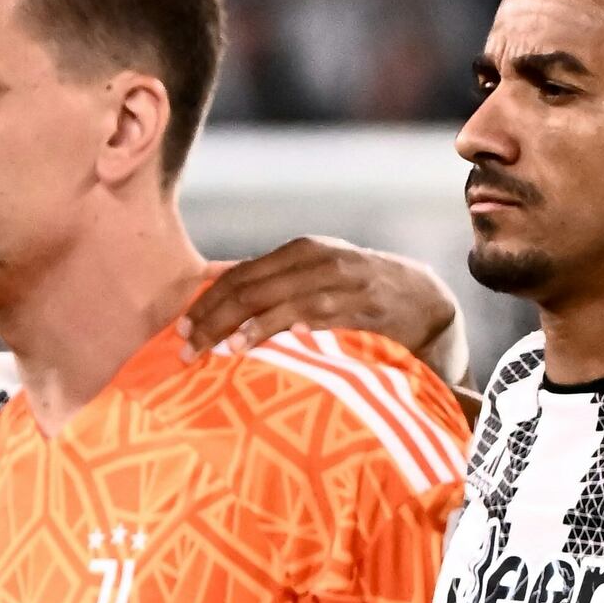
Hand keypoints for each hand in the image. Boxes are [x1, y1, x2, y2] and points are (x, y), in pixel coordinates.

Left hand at [188, 238, 463, 382]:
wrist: (425, 300)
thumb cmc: (361, 295)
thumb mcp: (315, 279)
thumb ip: (273, 285)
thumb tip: (216, 291)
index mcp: (299, 252)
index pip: (238, 275)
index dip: (204, 303)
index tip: (178, 332)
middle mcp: (315, 260)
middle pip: (248, 288)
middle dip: (211, 319)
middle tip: (184, 350)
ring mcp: (338, 282)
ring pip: (274, 301)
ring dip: (239, 327)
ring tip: (212, 350)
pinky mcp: (358, 307)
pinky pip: (311, 316)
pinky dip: (279, 328)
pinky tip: (253, 344)